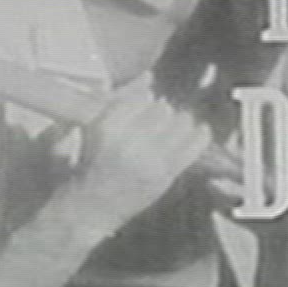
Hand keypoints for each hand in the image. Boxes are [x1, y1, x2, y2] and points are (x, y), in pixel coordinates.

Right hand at [69, 75, 211, 233]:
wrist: (90, 210)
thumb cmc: (87, 166)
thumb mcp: (92, 128)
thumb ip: (119, 98)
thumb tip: (149, 76)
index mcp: (106, 127)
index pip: (142, 98)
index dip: (144, 103)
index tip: (143, 111)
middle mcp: (129, 142)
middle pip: (163, 109)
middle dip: (161, 114)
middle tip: (156, 124)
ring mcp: (150, 160)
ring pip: (181, 123)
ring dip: (179, 123)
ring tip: (171, 131)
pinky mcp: (166, 176)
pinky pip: (195, 145)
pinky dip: (200, 135)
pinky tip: (198, 132)